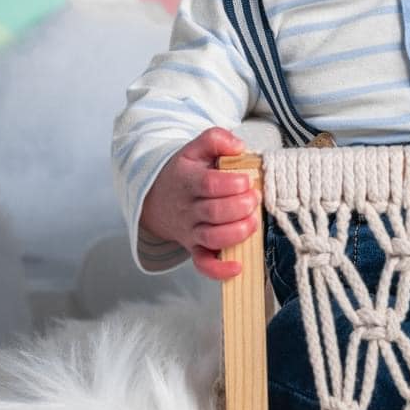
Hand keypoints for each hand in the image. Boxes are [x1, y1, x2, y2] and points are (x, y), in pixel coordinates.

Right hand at [138, 127, 259, 280]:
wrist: (155, 198)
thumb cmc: (184, 173)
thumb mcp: (195, 149)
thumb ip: (216, 139)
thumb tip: (238, 147)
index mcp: (188, 181)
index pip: (208, 184)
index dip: (231, 184)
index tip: (246, 180)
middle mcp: (188, 208)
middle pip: (214, 212)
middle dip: (240, 207)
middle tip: (254, 198)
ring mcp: (190, 231)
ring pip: (212, 238)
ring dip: (237, 232)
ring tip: (253, 221)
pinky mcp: (194, 248)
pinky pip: (203, 264)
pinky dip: (219, 270)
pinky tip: (238, 266)